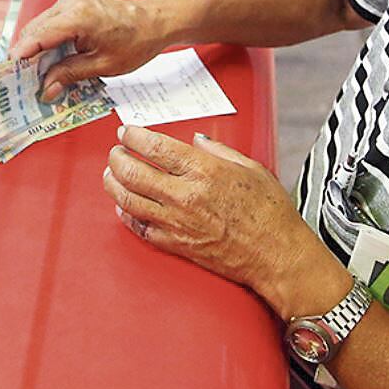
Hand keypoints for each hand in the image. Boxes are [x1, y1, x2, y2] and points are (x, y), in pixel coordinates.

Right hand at [11, 0, 169, 102]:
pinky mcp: (73, 4)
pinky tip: (49, 60)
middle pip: (34, 30)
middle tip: (22, 81)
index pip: (38, 36)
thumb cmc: (136, 40)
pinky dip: (46, 41)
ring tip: (35, 74)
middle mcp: (70, 3)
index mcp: (78, 16)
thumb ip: (70, 75)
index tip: (8, 74)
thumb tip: (46, 89)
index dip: (20, 56)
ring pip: (40, 26)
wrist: (154, 21)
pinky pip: (51, 23)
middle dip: (26, 56)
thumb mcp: (103, 65)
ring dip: (35, 49)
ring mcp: (70, 1)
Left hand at [103, 126, 344, 317]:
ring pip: (129, 200)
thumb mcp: (250, 168)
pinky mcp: (176, 245)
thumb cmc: (270, 213)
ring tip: (111, 174)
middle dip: (117, 158)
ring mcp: (177, 223)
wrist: (277, 255)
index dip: (133, 137)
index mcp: (204, 171)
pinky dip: (126, 215)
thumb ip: (219, 151)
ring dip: (113, 184)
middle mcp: (185, 196)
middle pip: (133, 172)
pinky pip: (140, 228)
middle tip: (115, 152)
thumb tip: (197, 141)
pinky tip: (122, 206)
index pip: (155, 148)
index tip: (126, 132)